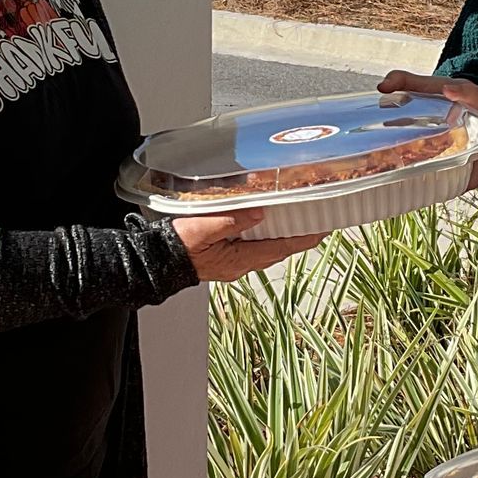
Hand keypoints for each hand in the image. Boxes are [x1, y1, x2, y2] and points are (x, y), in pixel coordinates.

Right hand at [172, 208, 312, 283]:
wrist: (155, 261)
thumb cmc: (176, 246)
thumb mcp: (205, 228)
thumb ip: (234, 220)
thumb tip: (259, 213)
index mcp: (239, 259)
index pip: (281, 248)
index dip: (303, 238)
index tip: (322, 229)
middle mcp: (240, 264)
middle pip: (277, 249)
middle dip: (297, 236)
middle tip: (315, 222)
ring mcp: (232, 262)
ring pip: (266, 248)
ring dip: (282, 235)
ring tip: (296, 221)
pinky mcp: (224, 257)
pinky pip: (252, 246)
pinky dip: (265, 235)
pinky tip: (265, 224)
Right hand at [378, 70, 477, 177]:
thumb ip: (470, 94)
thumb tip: (445, 88)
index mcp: (442, 96)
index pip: (414, 84)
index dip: (398, 81)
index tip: (383, 87)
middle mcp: (432, 110)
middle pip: (401, 104)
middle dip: (382, 107)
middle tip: (368, 115)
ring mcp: (431, 128)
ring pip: (402, 125)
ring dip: (386, 130)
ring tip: (371, 138)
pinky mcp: (434, 148)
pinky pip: (411, 147)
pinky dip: (398, 152)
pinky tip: (386, 161)